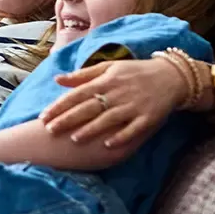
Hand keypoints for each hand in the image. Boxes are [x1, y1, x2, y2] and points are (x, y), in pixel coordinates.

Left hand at [40, 58, 180, 146]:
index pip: (77, 94)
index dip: (60, 105)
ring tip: (74, 139)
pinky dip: (121, 137)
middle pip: (89, 107)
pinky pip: (133, 129)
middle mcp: (118, 93)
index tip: (43, 116)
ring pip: (109, 119)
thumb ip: (83, 75)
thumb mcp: (109, 68)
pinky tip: (108, 145)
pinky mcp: (149, 117)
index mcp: (106, 80)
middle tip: (50, 130)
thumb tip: (57, 79)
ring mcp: (134, 106)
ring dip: (91, 129)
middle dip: (68, 119)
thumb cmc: (135, 72)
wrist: (171, 76)